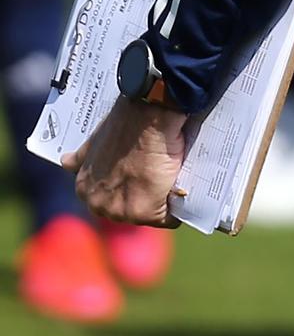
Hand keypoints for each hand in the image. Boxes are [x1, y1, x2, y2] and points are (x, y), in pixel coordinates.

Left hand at [65, 97, 188, 228]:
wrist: (148, 117)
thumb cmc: (124, 124)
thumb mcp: (93, 141)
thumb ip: (81, 157)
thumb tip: (66, 162)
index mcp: (84, 189)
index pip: (110, 200)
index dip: (129, 190)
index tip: (143, 178)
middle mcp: (97, 204)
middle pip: (127, 211)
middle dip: (144, 199)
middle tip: (159, 178)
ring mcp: (120, 211)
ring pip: (148, 216)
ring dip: (161, 203)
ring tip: (173, 183)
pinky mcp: (145, 211)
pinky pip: (168, 219)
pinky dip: (178, 210)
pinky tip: (184, 193)